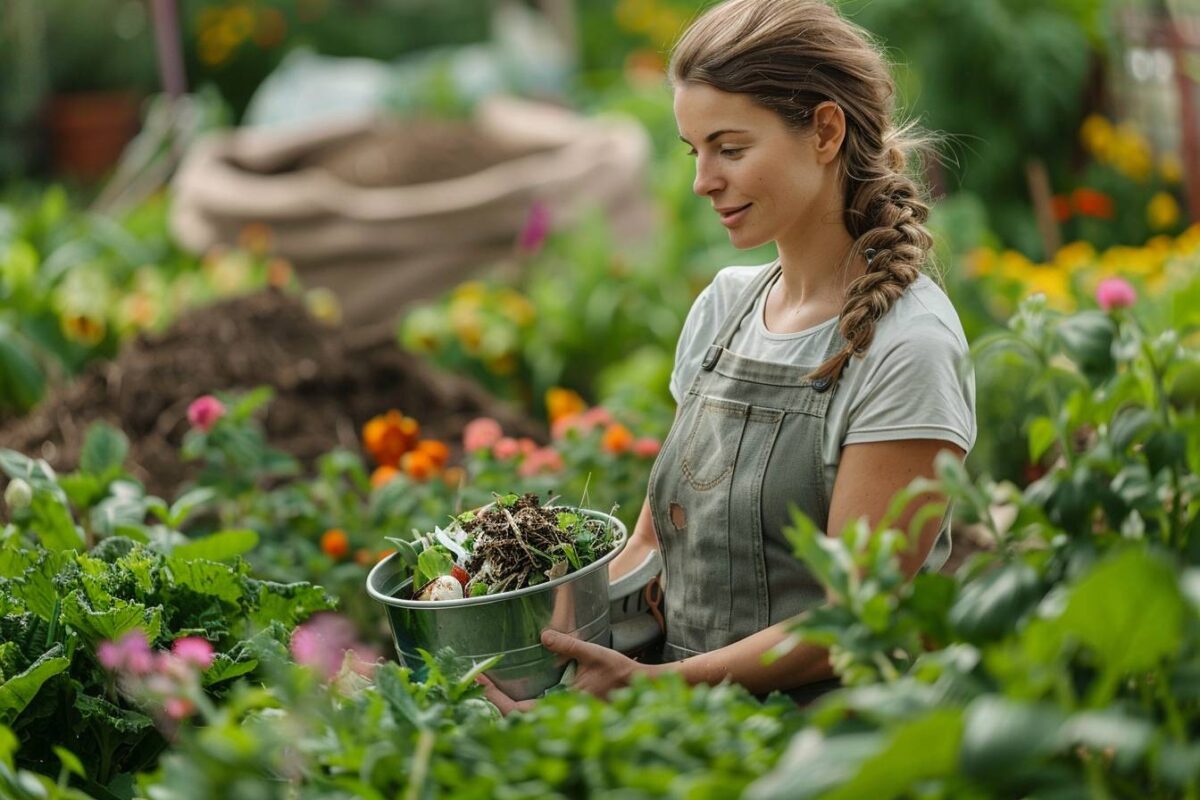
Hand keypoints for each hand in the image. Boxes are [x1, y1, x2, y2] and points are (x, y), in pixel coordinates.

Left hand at [476, 629, 659, 715]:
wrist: (643, 688)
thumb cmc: (621, 673)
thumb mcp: (593, 654)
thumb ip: (568, 645)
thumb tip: (544, 635)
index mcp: (562, 705)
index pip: (518, 710)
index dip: (495, 698)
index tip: (480, 680)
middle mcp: (559, 715)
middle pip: (515, 718)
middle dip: (492, 702)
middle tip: (477, 680)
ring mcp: (563, 715)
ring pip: (525, 717)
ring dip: (505, 703)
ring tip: (489, 685)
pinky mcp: (568, 710)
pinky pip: (537, 711)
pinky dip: (521, 703)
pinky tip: (515, 688)